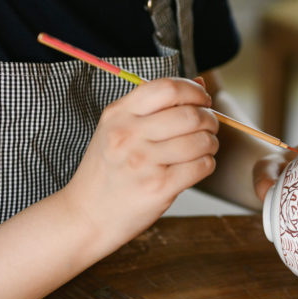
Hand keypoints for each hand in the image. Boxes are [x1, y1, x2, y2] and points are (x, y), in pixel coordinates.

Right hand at [62, 78, 218, 250]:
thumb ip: (155, 106)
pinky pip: (201, 166)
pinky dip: (207, 163)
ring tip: (205, 146)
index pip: (167, 88)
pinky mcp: (158, 187)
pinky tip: (197, 165)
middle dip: (209, 118)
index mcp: (118, 114)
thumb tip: (200, 83)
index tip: (202, 100)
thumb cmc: (107, 170)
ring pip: (200, 141)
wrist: (86, 215)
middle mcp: (128, 135)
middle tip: (209, 126)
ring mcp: (143, 162)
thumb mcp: (117, 129)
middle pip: (189, 114)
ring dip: (211, 142)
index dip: (193, 91)